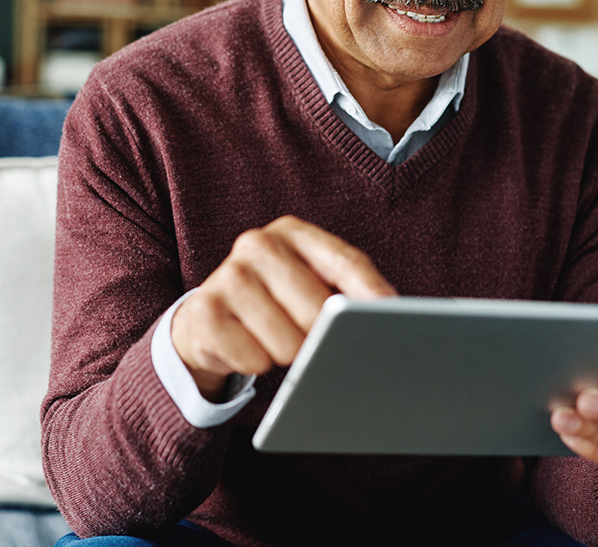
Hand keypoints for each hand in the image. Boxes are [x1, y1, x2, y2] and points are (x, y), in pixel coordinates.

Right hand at [171, 215, 395, 399]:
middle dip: (320, 336)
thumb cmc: (277, 302)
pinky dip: (257, 364)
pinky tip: (249, 347)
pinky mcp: (204, 311)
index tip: (392, 317)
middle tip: (309, 336)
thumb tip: (390, 314)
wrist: (208, 321)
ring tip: (275, 339)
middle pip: (316, 309)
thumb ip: (348, 292)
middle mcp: (257, 244)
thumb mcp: (312, 285)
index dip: (371, 292)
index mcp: (292, 232)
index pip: (344, 262)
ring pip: (286, 341)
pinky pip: (252, 358)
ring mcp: (227, 275)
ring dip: (287, 354)